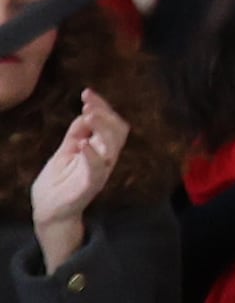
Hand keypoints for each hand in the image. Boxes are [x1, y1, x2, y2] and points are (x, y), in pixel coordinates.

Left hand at [30, 86, 123, 270]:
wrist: (49, 210)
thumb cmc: (58, 181)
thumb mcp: (65, 151)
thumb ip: (76, 134)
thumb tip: (85, 113)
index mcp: (99, 149)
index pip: (110, 124)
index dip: (102, 106)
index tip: (87, 93)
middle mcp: (104, 159)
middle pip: (118, 131)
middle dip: (106, 113)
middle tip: (88, 102)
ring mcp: (99, 172)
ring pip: (113, 147)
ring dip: (103, 128)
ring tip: (89, 114)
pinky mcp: (90, 186)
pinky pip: (97, 169)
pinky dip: (93, 156)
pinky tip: (85, 145)